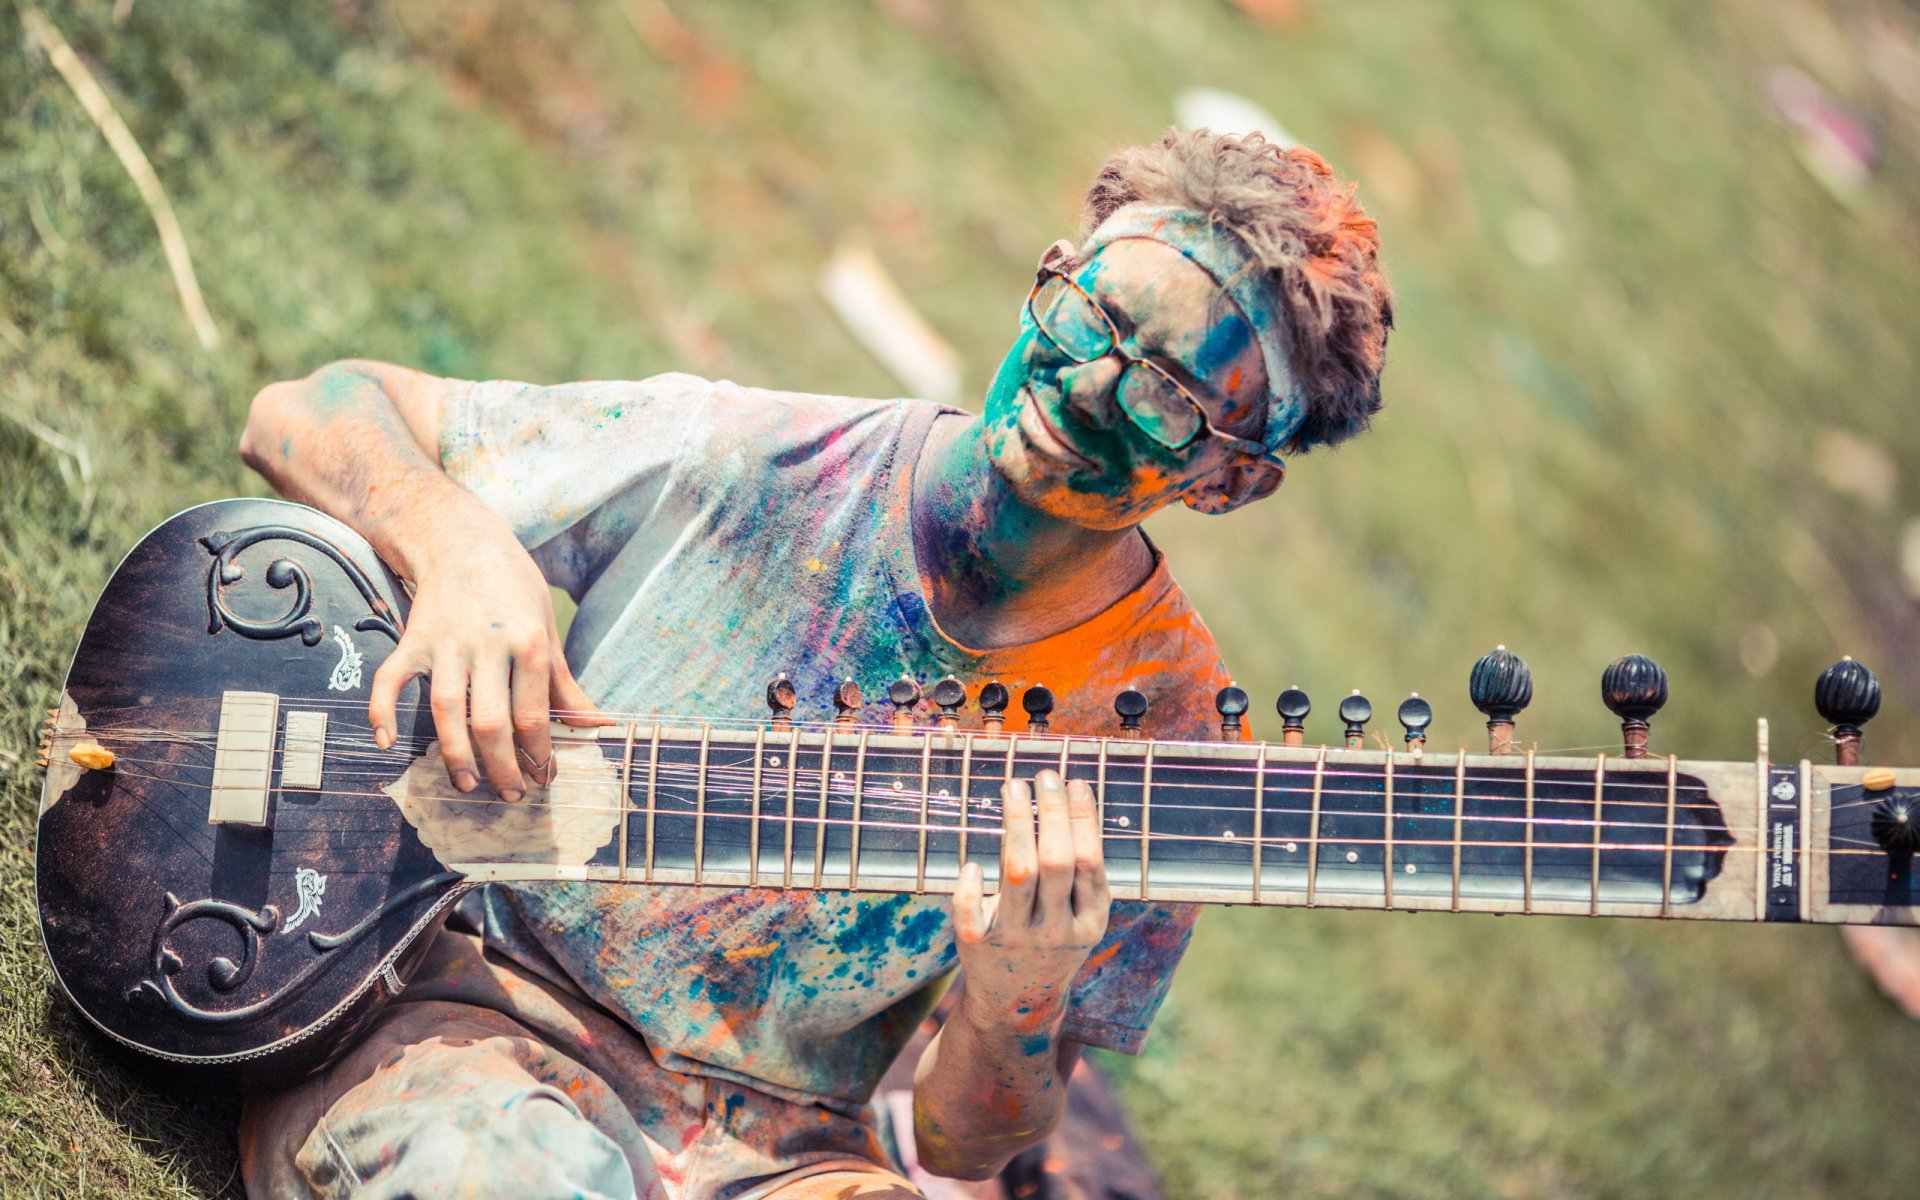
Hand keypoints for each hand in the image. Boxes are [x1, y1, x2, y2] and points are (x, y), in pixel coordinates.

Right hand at [367, 507, 607, 800]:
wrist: (462, 540)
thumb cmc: (515, 589)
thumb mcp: (548, 631)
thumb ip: (566, 684)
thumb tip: (598, 726)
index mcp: (528, 643)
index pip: (533, 714)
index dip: (540, 753)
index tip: (545, 776)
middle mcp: (486, 645)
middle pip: (490, 722)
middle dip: (502, 766)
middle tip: (511, 794)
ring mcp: (444, 643)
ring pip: (446, 711)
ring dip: (455, 755)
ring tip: (468, 784)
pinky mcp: (411, 639)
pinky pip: (391, 680)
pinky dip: (382, 711)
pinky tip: (386, 743)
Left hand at [950, 770, 1110, 1033]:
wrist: (1017, 1004)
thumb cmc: (1052, 941)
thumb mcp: (1082, 918)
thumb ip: (1083, 873)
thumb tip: (1075, 799)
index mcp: (1089, 922)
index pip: (1089, 860)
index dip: (1082, 818)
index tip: (1075, 781)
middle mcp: (1056, 931)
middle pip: (1057, 862)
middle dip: (1052, 813)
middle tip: (1044, 776)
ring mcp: (1017, 939)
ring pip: (1019, 873)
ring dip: (1016, 824)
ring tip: (1013, 788)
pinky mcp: (978, 947)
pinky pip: (971, 912)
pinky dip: (970, 886)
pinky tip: (973, 864)